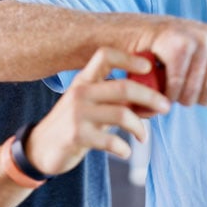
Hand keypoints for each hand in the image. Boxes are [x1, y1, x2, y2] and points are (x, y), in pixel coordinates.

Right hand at [25, 47, 170, 175]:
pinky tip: (125, 151)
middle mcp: (81, 92)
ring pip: (122, 114)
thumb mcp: (91, 104)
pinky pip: (111, 140)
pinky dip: (124, 148)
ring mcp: (77, 113)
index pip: (105, 55)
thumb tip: (153, 100)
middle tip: (165, 107)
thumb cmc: (75, 123)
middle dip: (150, 97)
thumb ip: (115, 99)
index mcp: (85, 79)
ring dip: (140, 127)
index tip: (148, 66)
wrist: (41, 148)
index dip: (129, 57)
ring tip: (144, 137)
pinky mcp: (76, 136)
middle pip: (124, 87)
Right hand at [141, 18, 206, 123]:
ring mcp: (201, 38)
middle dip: (197, 97)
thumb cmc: (177, 51)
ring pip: (195, 90)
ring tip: (173, 83)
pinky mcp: (177, 44)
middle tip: (184, 85)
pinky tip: (163, 83)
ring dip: (180, 96)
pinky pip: (177, 85)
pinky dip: (167, 92)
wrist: (138, 31)